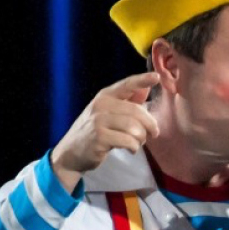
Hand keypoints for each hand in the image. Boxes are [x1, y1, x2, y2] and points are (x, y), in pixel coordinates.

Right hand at [50, 72, 160, 191]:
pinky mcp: (100, 138)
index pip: (126, 85)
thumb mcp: (108, 113)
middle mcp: (101, 105)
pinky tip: (131, 149)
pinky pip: (128, 141)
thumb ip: (128, 101)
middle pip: (137, 111)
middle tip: (153, 134)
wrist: (71, 152)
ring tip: (138, 142)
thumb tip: (146, 88)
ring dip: (142, 138)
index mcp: (105, 96)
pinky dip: (134, 147)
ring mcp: (98, 121)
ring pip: (134, 128)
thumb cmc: (94, 131)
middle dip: (150, 125)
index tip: (156, 77)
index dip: (142, 80)